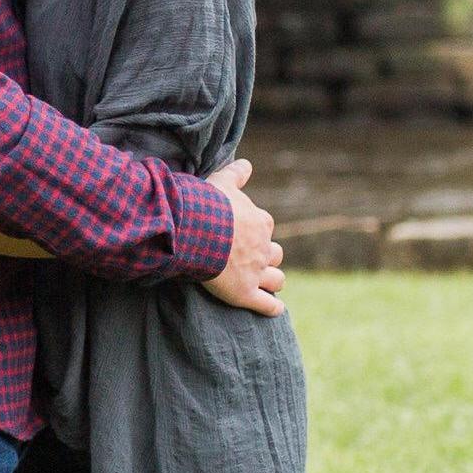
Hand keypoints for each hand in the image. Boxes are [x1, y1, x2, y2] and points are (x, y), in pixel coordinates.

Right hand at [204, 159, 285, 313]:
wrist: (196, 229)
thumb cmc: (207, 204)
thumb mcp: (222, 183)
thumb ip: (236, 174)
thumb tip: (246, 163)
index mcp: (259, 222)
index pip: (266, 226)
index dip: (258, 230)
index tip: (247, 233)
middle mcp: (262, 248)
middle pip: (275, 254)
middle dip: (268, 256)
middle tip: (255, 260)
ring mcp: (255, 272)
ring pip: (276, 279)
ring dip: (273, 280)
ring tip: (268, 283)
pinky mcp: (245, 293)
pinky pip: (266, 304)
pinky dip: (272, 307)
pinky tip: (275, 309)